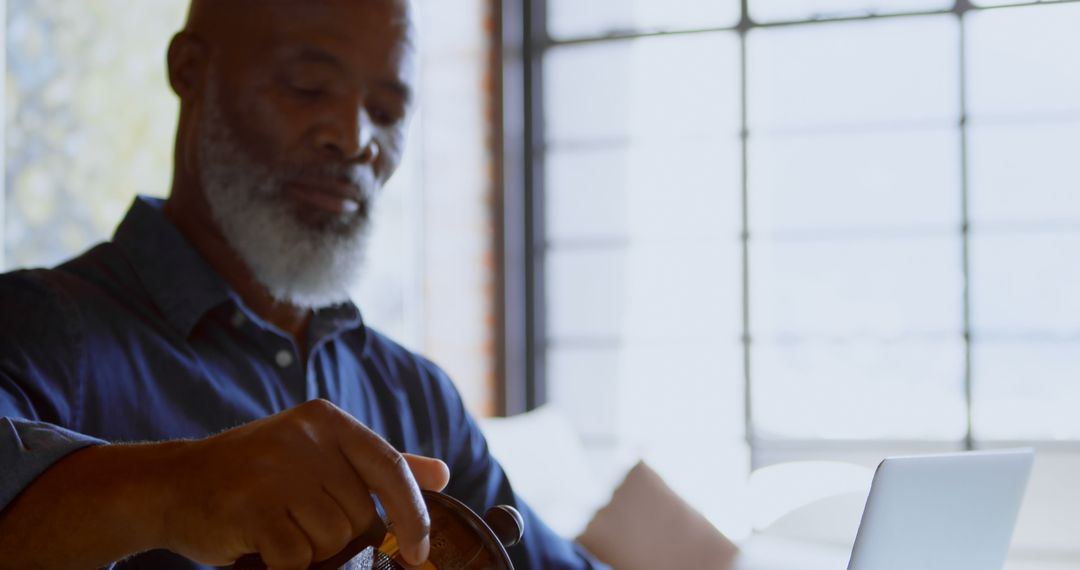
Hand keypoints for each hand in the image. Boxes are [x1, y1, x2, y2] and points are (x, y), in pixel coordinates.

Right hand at [157, 399, 449, 569]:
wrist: (173, 484)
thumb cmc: (255, 474)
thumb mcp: (318, 454)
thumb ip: (377, 466)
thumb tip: (441, 474)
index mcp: (328, 420)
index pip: (390, 467)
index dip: (413, 513)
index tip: (419, 551)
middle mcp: (305, 437)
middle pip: (358, 515)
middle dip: (336, 534)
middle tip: (296, 520)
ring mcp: (276, 469)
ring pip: (331, 539)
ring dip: (307, 548)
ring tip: (276, 525)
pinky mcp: (252, 505)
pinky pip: (296, 556)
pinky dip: (282, 561)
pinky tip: (259, 539)